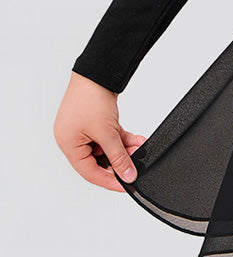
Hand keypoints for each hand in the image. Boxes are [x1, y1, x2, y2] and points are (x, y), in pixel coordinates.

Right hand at [54, 71, 146, 192]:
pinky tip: (137, 139)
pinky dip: (123, 138)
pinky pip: (110, 136)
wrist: (98, 71)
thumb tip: (127, 174)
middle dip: (119, 161)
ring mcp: (84, 129)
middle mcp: (73, 138)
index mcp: (68, 145)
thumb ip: (118, 156)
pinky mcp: (95, 120)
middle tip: (135, 164)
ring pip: (107, 147)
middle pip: (99, 160)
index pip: (89, 172)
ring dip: (124, 149)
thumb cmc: (90, 97)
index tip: (125, 185)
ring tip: (139, 148)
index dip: (109, 180)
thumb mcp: (106, 132)